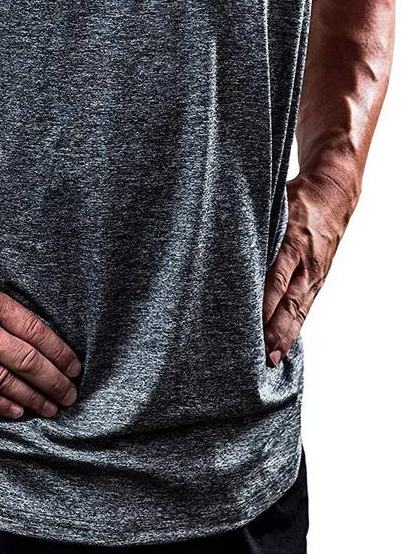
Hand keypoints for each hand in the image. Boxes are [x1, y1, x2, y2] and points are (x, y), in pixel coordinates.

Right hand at [0, 235, 81, 418]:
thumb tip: (1, 304)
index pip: (36, 331)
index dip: (59, 351)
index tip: (73, 364)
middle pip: (28, 361)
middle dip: (54, 381)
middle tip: (70, 394)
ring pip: (5, 382)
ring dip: (33, 398)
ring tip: (52, 407)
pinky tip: (16, 411)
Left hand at [262, 172, 350, 366]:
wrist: (333, 195)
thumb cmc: (295, 198)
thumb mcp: (275, 205)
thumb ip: (252, 223)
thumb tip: (219, 234)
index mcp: (294, 243)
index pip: (276, 277)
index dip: (263, 301)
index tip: (248, 320)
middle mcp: (306, 263)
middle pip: (288, 301)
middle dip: (273, 328)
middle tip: (258, 352)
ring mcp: (314, 274)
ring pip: (299, 310)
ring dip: (284, 335)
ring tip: (271, 358)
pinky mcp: (317, 280)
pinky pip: (306, 308)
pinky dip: (295, 328)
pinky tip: (283, 345)